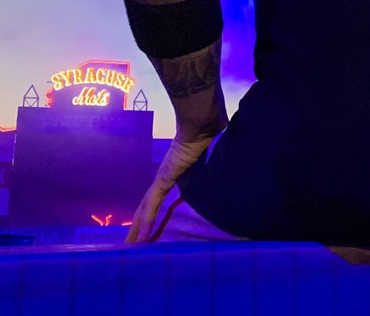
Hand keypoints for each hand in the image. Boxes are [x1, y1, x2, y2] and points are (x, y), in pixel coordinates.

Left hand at [125, 123, 225, 242]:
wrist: (203, 123)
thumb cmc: (212, 135)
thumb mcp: (218, 158)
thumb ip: (221, 165)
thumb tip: (239, 169)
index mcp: (178, 172)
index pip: (163, 195)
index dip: (155, 210)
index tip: (152, 224)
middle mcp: (166, 176)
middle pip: (149, 205)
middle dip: (140, 224)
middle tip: (132, 242)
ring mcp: (162, 179)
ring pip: (146, 209)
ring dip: (137, 228)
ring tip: (129, 246)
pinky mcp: (163, 180)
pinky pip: (152, 206)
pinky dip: (146, 222)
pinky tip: (139, 239)